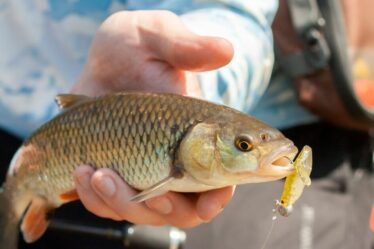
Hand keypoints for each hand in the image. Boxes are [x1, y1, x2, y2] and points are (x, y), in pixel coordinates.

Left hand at [71, 10, 234, 227]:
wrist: (102, 62)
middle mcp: (176, 159)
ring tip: (95, 173)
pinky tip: (82, 173)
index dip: (220, 195)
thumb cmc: (136, 46)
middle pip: (184, 207)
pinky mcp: (118, 175)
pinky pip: (111, 204)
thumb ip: (187, 47)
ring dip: (122, 202)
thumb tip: (225, 50)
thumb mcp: (157, 36)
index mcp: (199, 134)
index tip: (210, 202)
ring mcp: (147, 170)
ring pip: (146, 211)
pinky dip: (97, 199)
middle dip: (164, 206)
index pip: (222, 175)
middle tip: (146, 187)